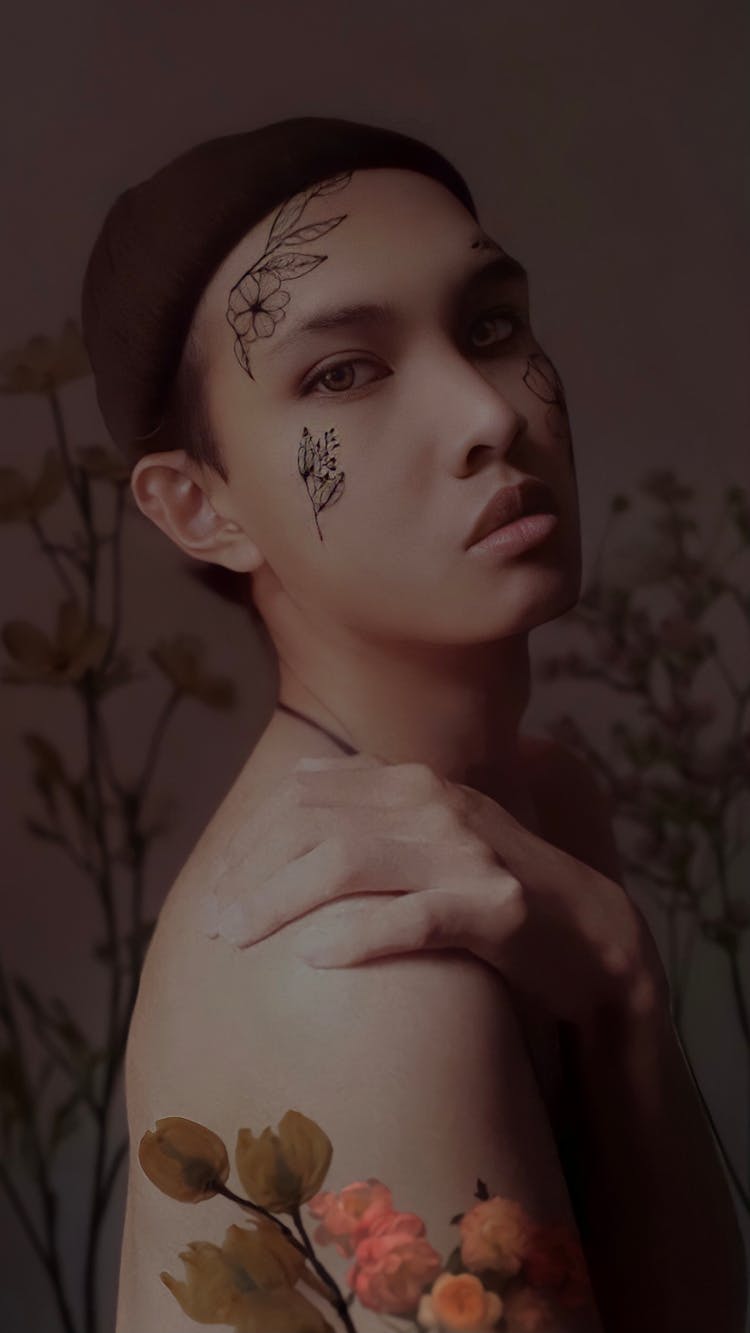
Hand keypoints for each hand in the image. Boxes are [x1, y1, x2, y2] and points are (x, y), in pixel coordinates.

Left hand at [207, 752, 667, 1027]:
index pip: (308, 795)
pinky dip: (357, 935)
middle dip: (253, 872)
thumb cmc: (497, 889)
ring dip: (281, 900)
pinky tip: (314, 960)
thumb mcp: (435, 830)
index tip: (217, 884)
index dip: (251, 838)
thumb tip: (300, 776)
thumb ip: (373, 803)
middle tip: (214, 923)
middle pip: (315, 825)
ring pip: (349, 863)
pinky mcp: (494, 907)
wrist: (593, 935)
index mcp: (415, 783)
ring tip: (237, 938)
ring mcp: (467, 853)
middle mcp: (436, 805)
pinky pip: (412, 917)